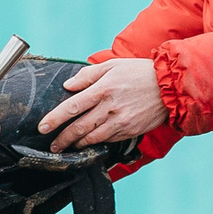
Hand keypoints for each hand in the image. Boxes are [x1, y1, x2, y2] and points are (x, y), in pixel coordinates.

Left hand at [42, 57, 167, 152]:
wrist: (170, 87)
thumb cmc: (140, 73)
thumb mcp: (113, 66)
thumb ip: (88, 75)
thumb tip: (68, 85)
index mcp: (102, 89)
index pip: (72, 107)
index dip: (55, 119)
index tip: (43, 127)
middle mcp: (109, 107)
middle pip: (78, 127)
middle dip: (62, 139)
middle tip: (52, 146)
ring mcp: (120, 122)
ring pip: (91, 138)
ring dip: (77, 145)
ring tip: (67, 147)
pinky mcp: (129, 131)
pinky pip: (107, 140)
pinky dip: (95, 143)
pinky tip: (88, 143)